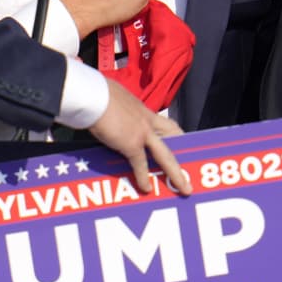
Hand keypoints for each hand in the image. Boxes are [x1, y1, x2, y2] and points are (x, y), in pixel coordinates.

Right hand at [88, 79, 189, 195]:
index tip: (179, 143)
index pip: (165, 123)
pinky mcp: (132, 144)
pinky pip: (141, 165)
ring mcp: (142, 133)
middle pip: (173, 138)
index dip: (174, 134)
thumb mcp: (114, 97)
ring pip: (166, 156)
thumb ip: (117, 108)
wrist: (92, 95)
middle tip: (189, 168)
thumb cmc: (97, 92)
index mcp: (143, 109)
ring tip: (184, 188)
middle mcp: (147, 120)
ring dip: (176, 174)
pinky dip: (143, 178)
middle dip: (182, 152)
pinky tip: (145, 189)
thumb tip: (109, 112)